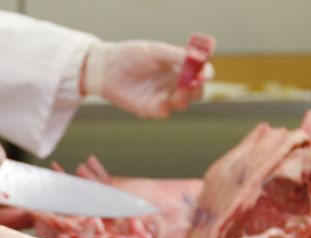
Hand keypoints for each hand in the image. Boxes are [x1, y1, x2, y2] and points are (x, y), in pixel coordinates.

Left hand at [82, 40, 212, 118]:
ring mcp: (164, 97)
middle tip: (195, 83)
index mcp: (178, 67)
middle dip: (198, 88)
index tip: (205, 72)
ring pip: (184, 102)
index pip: (200, 72)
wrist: (105, 69)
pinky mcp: (151, 109)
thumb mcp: (154, 51)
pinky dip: (168, 107)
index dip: (205, 72)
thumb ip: (175, 55)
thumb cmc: (130, 56)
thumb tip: (198, 58)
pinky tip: (166, 100)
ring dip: (185, 98)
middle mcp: (174, 83)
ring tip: (180, 91)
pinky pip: (166, 112)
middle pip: (196, 90)